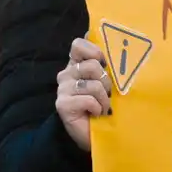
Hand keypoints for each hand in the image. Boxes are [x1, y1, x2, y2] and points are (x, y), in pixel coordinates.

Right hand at [55, 38, 110, 152]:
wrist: (97, 135)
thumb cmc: (105, 106)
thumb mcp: (109, 81)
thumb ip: (105, 62)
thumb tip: (99, 36)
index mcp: (76, 64)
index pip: (78, 45)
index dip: (94, 51)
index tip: (104, 63)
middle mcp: (67, 74)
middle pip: (92, 66)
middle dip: (106, 82)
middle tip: (107, 94)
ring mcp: (62, 89)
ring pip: (93, 84)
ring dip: (104, 98)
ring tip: (103, 107)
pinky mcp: (62, 104)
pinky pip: (88, 99)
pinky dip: (98, 108)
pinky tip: (96, 114)